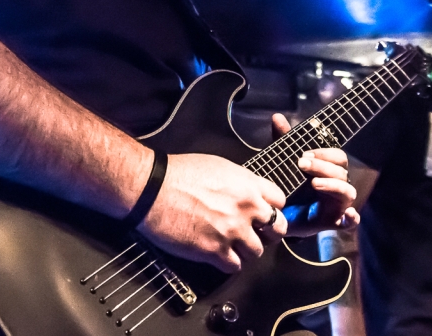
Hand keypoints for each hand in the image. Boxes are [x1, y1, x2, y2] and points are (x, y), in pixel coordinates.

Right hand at [137, 153, 287, 273]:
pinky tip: (217, 253)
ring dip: (245, 250)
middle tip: (255, 233)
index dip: (271, 208)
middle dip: (267, 232)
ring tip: (230, 244)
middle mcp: (245, 208)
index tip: (264, 213)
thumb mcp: (217, 166)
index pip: (280, 201)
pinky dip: (228, 262)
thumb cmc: (176, 174)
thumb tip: (245, 193)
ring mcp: (232, 230)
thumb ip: (238, 182)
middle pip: (277, 229)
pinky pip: (235, 266)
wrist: (152, 189)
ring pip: (257, 252)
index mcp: (246, 184)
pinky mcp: (215, 250)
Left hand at [272, 113, 358, 235]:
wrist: (277, 215)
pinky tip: (349, 215)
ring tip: (314, 183)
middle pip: (342, 172)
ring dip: (333, 185)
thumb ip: (283, 141)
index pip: (338, 157)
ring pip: (347, 192)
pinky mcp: (332, 222)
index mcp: (328, 170)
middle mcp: (336, 185)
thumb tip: (277, 117)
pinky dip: (352, 219)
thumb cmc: (288, 186)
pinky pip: (350, 222)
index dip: (324, 154)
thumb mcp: (284, 162)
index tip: (303, 154)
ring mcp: (337, 204)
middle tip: (302, 164)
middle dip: (323, 166)